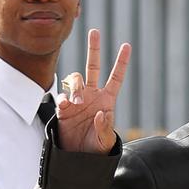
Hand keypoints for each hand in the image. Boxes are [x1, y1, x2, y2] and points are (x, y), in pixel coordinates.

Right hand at [58, 28, 130, 153]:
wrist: (79, 157)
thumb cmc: (96, 149)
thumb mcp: (104, 142)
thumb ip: (105, 129)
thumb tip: (100, 114)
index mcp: (107, 101)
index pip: (116, 78)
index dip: (121, 63)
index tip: (126, 46)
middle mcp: (92, 96)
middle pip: (93, 67)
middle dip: (94, 49)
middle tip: (95, 31)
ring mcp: (77, 99)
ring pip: (75, 78)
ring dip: (76, 86)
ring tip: (77, 103)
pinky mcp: (63, 108)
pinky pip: (62, 96)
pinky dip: (64, 98)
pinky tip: (68, 105)